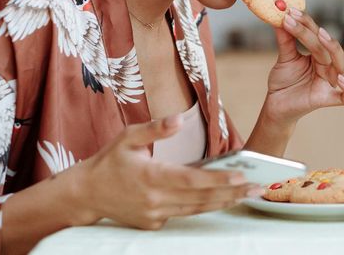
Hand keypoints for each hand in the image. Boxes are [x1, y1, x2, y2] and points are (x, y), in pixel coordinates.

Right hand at [78, 116, 259, 228]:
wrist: (86, 193)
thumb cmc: (110, 160)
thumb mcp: (128, 136)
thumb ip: (155, 127)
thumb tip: (179, 119)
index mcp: (151, 176)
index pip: (192, 180)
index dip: (218, 179)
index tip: (241, 177)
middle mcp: (156, 199)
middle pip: (201, 198)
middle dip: (232, 193)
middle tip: (257, 188)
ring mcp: (155, 215)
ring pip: (197, 210)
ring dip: (224, 203)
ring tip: (247, 195)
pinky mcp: (153, 223)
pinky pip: (185, 215)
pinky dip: (205, 207)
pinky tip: (222, 199)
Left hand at [264, 7, 343, 124]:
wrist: (275, 106)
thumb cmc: (284, 81)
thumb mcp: (284, 58)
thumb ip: (285, 39)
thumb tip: (280, 17)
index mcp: (318, 54)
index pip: (316, 34)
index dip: (305, 22)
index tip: (290, 12)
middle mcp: (327, 66)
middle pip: (328, 47)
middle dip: (315, 32)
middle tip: (300, 20)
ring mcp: (328, 82)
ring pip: (341, 65)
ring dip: (334, 50)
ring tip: (321, 37)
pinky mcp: (326, 99)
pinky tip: (340, 80)